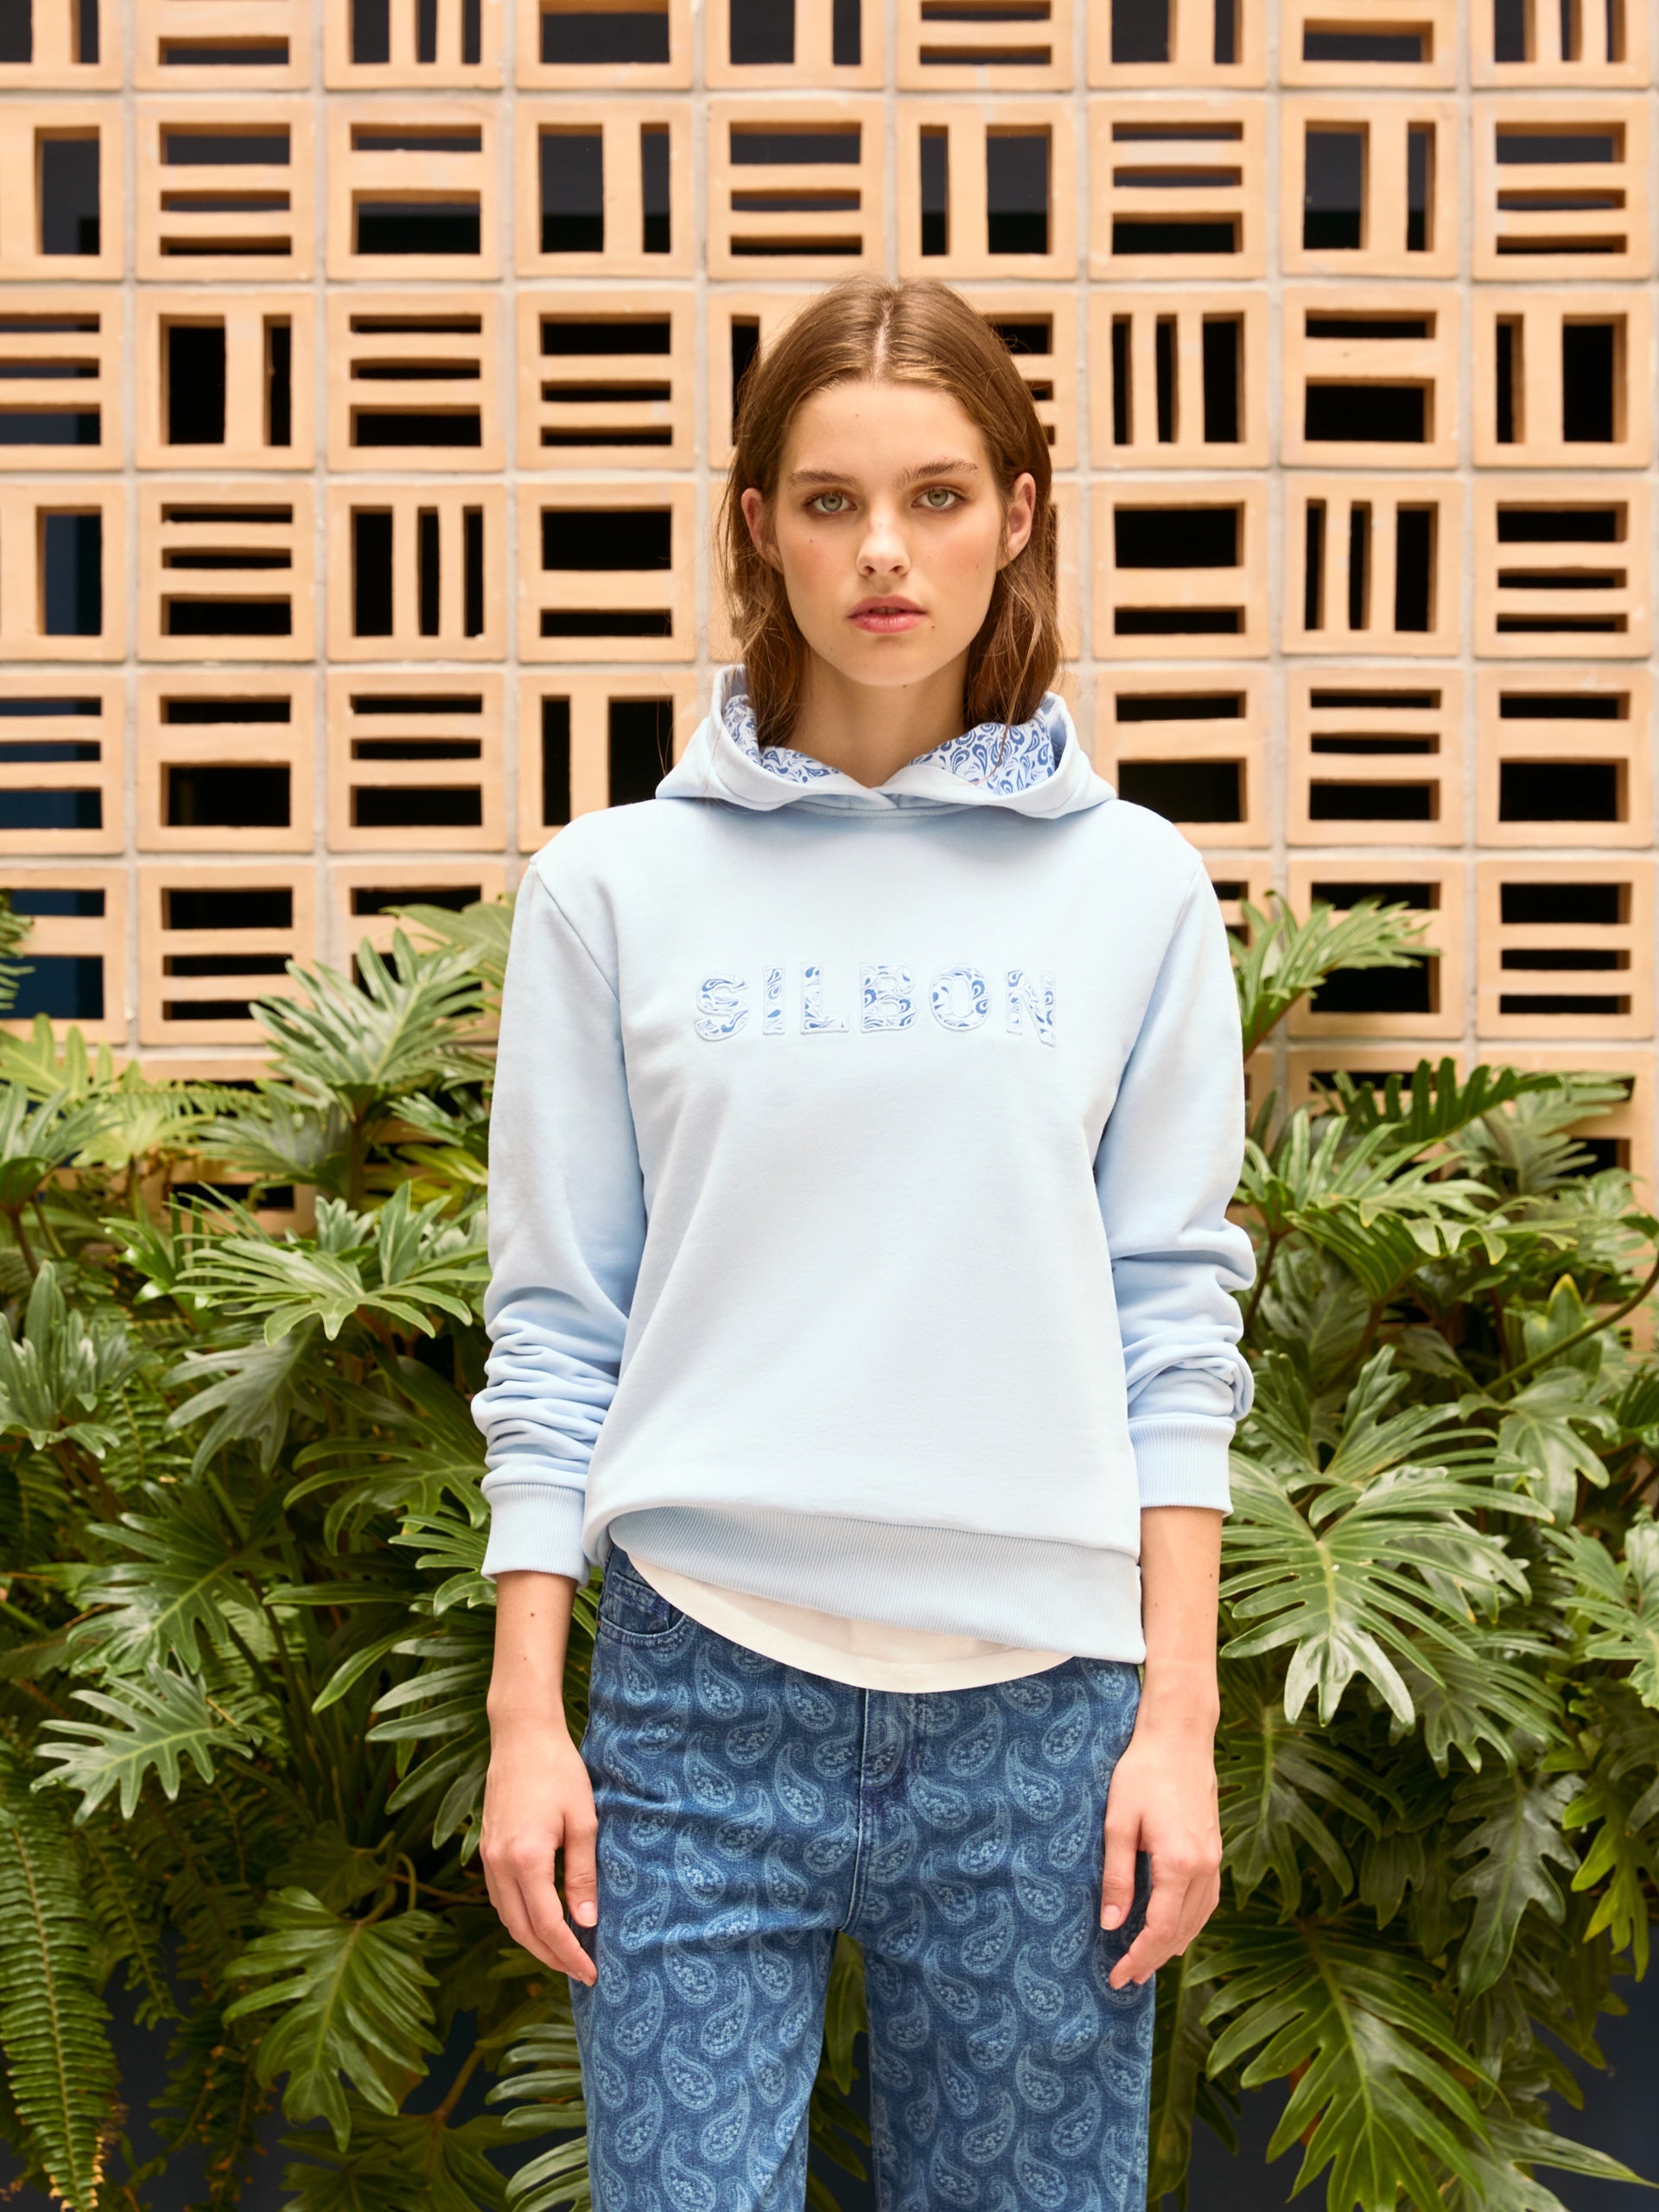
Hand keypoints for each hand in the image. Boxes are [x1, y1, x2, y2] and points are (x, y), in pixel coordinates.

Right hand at [480, 1718, 598, 1986]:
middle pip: (521, 1931)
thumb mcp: (583, 1822)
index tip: (591, 1973)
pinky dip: (519, 1918)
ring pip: (506, 1918)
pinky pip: (498, 1898)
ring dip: (533, 1941)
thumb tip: (587, 1924)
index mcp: (525, 1860)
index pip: (547, 1926)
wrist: (522, 1735)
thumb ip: (582, 1876)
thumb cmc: (559, 1772)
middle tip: (581, 1972)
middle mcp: (499, 1865)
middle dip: (551, 1957)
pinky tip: (540, 1920)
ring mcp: (487, 1858)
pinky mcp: (486, 1849)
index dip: (569, 1955)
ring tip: (564, 1952)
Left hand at [1099, 1705, 1221, 1990]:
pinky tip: (1173, 1929)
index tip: (1116, 1977)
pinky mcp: (1215, 1851)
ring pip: (1199, 1921)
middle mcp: (1205, 1868)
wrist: (1180, 1738)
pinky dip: (1189, 1924)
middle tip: (1126, 1979)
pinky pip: (1206, 1903)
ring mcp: (1215, 1860)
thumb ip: (1116, 1877)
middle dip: (1154, 1959)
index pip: (1161, 1929)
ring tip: (1146, 1963)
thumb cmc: (1143, 1774)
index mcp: (1179, 1864)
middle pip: (1182, 1932)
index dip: (1138, 1957)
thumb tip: (1111, 1925)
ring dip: (1173, 1946)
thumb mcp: (1118, 1823)